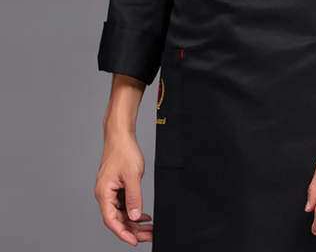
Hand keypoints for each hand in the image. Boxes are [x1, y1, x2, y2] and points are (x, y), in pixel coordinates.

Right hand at [94, 131, 152, 245]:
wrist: (121, 136)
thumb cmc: (123, 151)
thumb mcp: (132, 175)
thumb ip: (134, 197)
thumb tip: (134, 216)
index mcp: (104, 193)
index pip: (111, 220)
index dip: (123, 233)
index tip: (134, 242)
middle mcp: (105, 195)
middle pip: (118, 219)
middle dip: (133, 230)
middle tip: (149, 236)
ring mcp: (111, 191)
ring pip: (122, 213)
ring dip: (135, 222)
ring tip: (149, 229)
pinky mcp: (117, 187)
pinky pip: (124, 204)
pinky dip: (134, 211)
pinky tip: (144, 216)